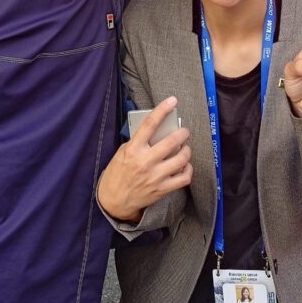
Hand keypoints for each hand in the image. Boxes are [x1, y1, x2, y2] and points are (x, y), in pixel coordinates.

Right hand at [98, 97, 191, 222]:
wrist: (114, 201)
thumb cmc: (118, 173)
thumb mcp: (123, 152)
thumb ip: (139, 141)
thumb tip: (158, 131)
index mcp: (133, 149)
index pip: (149, 124)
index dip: (162, 110)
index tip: (172, 101)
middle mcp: (145, 162)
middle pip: (172, 141)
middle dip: (183, 133)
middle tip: (184, 131)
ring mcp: (155, 177)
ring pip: (181, 159)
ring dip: (187, 150)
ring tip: (185, 148)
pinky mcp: (162, 190)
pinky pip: (184, 178)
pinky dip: (188, 169)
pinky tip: (184, 165)